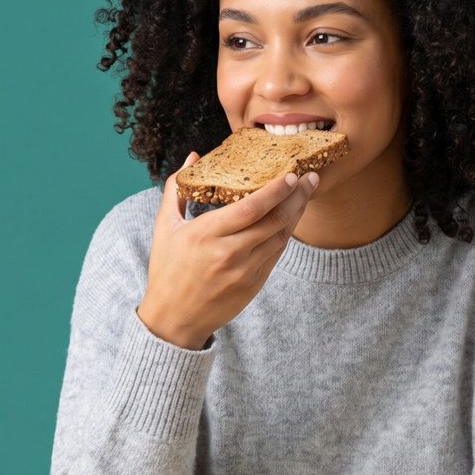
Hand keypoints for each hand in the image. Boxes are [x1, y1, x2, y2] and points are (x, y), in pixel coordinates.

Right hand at [137, 152, 318, 348]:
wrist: (174, 319)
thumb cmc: (167, 269)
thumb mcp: (164, 227)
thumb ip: (177, 189)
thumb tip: (193, 156)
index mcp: (206, 234)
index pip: (251, 208)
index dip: (276, 190)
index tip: (292, 173)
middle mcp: (229, 253)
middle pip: (273, 220)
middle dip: (297, 196)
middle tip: (311, 177)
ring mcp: (244, 271)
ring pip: (280, 237)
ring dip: (296, 214)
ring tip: (306, 194)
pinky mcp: (254, 285)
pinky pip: (276, 254)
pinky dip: (285, 234)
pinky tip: (291, 219)